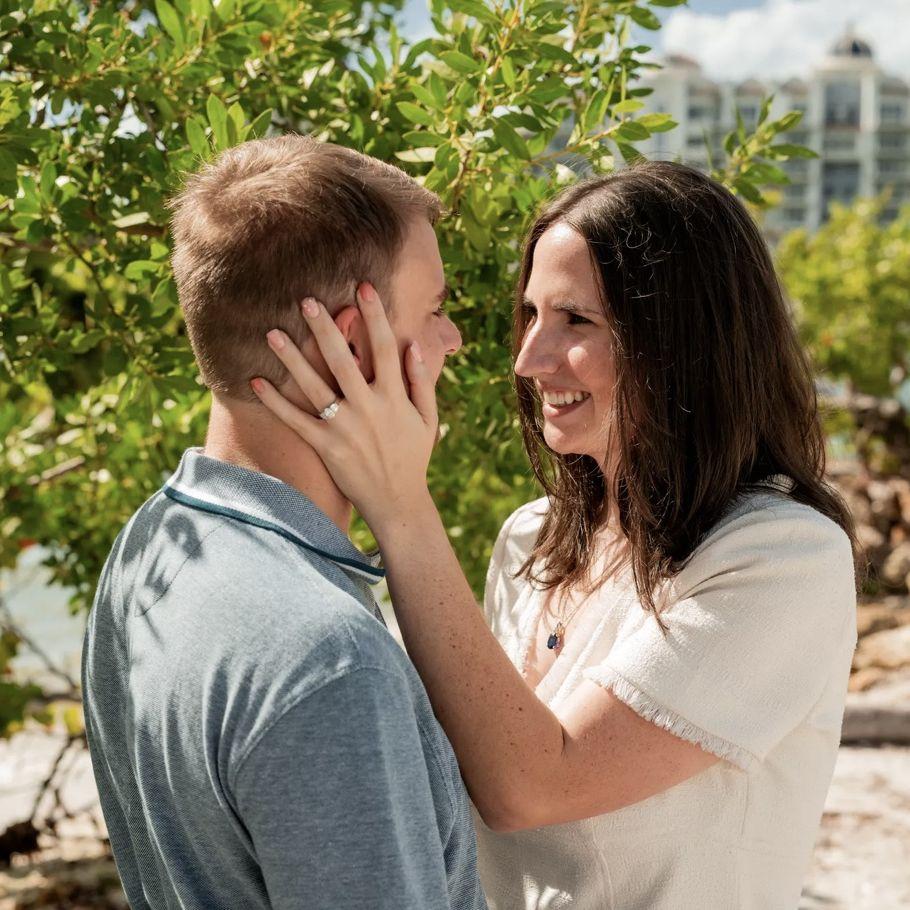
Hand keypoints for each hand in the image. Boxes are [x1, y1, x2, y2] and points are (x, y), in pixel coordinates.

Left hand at [251, 283, 437, 530]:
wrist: (398, 503)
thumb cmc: (413, 457)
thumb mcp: (428, 419)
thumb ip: (421, 382)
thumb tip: (413, 346)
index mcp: (395, 397)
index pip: (385, 347)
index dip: (375, 315)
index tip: (363, 287)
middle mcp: (369, 408)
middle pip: (343, 358)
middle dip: (324, 327)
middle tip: (305, 299)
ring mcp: (345, 427)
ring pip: (314, 385)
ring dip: (292, 357)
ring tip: (272, 332)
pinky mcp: (325, 446)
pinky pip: (296, 420)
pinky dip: (275, 401)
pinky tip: (256, 380)